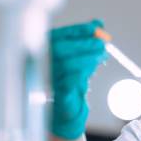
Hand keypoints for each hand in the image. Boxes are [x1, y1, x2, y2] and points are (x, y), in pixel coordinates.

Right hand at [50, 19, 106, 139]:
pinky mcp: (56, 100)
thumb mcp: (78, 61)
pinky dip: (82, 75)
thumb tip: (99, 23)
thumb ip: (84, 42)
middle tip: (103, 44)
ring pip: (65, 65)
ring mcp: (44, 84)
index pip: (55, 36)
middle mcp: (38, 67)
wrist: (64, 116)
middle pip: (58, 49)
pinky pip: (69, 84)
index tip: (96, 25)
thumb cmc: (69, 85)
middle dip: (83, 43)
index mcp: (40, 55)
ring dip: (87, 58)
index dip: (76, 30)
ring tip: (101, 56)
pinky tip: (91, 72)